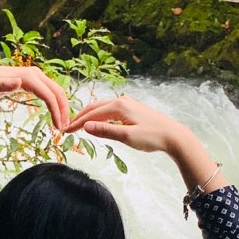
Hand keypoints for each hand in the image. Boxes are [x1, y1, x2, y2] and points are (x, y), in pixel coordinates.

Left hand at [0, 65, 69, 134]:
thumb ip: (3, 85)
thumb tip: (18, 82)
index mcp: (29, 77)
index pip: (49, 94)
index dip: (56, 110)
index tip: (59, 127)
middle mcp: (35, 74)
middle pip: (57, 92)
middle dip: (63, 110)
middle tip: (65, 128)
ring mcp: (36, 77)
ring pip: (56, 91)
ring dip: (61, 107)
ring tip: (62, 124)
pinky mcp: (34, 81)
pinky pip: (50, 92)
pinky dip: (56, 103)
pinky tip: (55, 115)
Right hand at [67, 95, 228, 193]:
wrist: (173, 136)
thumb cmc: (152, 137)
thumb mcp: (126, 137)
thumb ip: (105, 131)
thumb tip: (85, 127)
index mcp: (118, 106)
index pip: (91, 114)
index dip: (77, 123)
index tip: (65, 131)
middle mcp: (121, 101)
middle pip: (94, 108)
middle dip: (80, 117)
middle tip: (67, 128)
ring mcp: (127, 104)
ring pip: (102, 108)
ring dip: (89, 116)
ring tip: (78, 125)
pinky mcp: (132, 109)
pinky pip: (110, 110)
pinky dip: (99, 116)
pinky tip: (97, 123)